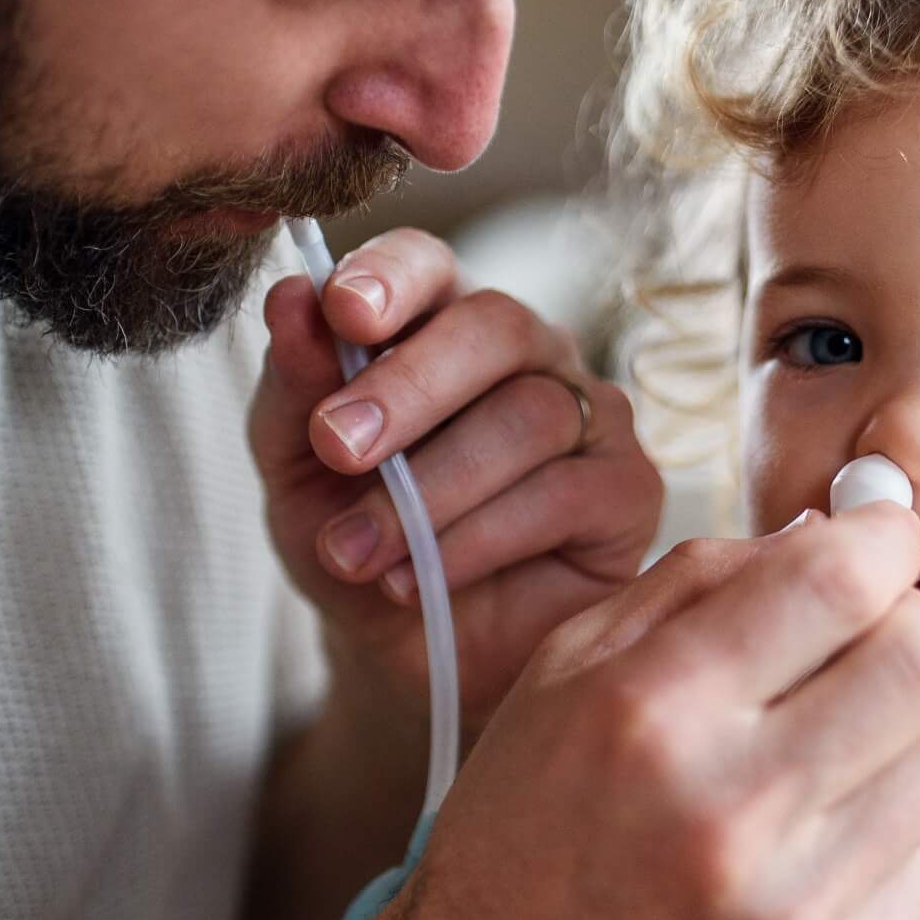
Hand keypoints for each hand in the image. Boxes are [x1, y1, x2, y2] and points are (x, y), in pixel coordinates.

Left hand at [249, 227, 663, 724]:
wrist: (403, 656)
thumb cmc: (356, 543)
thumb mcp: (296, 472)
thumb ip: (293, 386)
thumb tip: (290, 297)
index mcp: (442, 322)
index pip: (430, 263)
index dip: (391, 276)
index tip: (342, 310)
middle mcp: (529, 354)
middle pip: (494, 324)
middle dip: (408, 386)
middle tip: (338, 448)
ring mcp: (591, 415)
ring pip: (529, 416)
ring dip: (430, 490)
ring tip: (359, 554)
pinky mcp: (629, 490)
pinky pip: (566, 493)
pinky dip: (479, 539)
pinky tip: (418, 580)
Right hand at [351, 503, 919, 919]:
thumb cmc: (525, 825)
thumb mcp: (566, 671)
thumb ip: (699, 582)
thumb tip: (833, 530)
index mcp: (649, 713)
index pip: (836, 583)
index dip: (883, 539)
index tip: (880, 539)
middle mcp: (724, 811)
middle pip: (918, 665)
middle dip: (907, 626)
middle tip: (867, 635)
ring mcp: (784, 913)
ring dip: (916, 722)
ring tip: (853, 729)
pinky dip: (904, 815)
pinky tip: (842, 813)